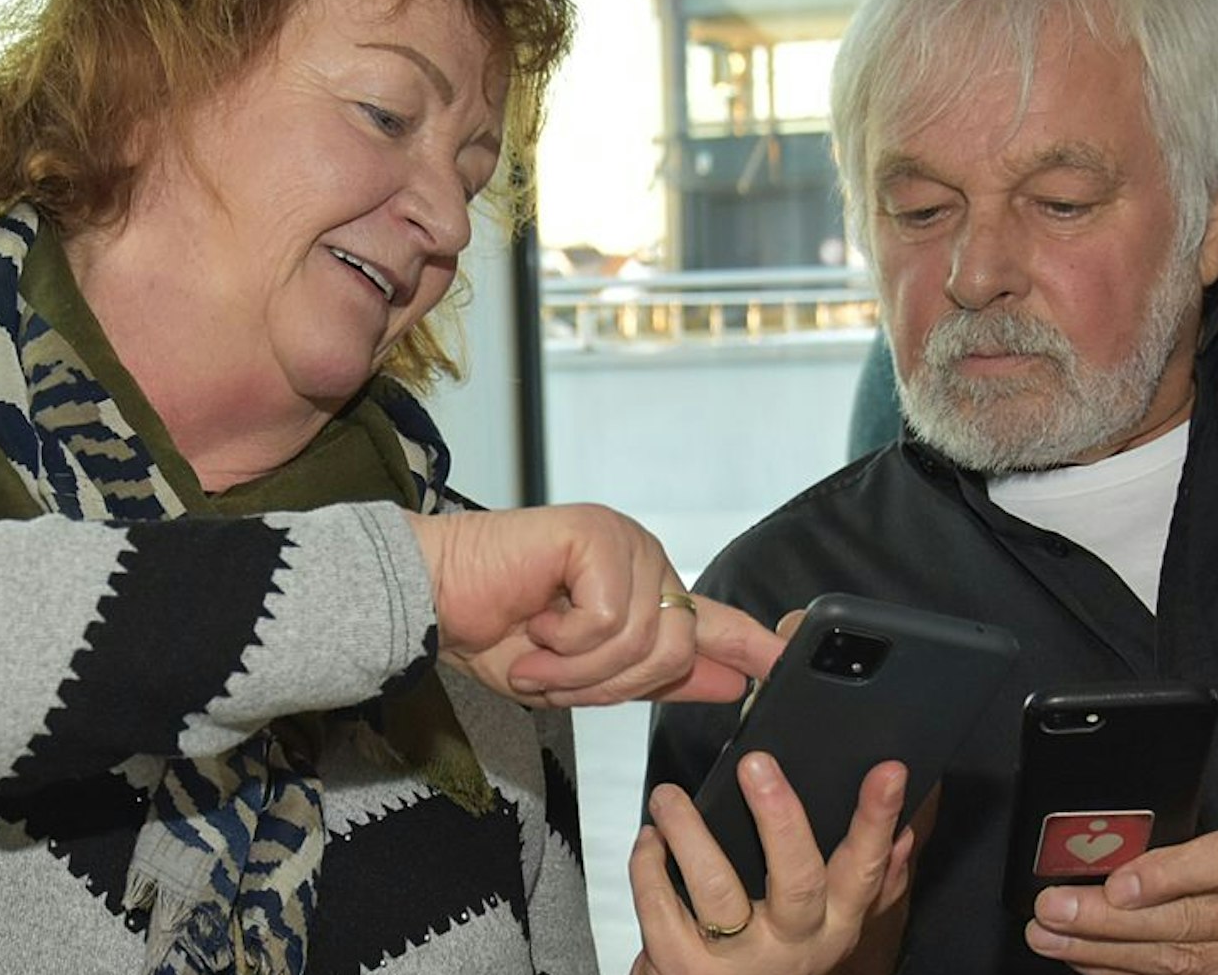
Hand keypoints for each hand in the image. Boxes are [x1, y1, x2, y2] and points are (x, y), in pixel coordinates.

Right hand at [405, 505, 784, 706]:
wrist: (429, 601)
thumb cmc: (493, 630)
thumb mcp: (581, 674)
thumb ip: (656, 676)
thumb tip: (735, 681)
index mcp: (643, 590)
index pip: (712, 618)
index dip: (752, 642)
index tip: (789, 659)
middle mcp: (642, 560)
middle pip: (676, 649)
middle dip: (608, 683)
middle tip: (551, 677)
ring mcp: (623, 542)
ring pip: (644, 641)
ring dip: (579, 668)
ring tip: (535, 653)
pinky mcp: (597, 534)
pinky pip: (611, 619)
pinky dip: (566, 639)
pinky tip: (536, 619)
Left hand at [628, 754, 915, 974]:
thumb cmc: (775, 960)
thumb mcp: (829, 930)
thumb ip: (869, 884)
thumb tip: (904, 836)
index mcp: (834, 926)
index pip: (863, 871)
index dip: (877, 821)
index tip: (889, 770)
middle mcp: (792, 946)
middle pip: (797, 881)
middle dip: (780, 818)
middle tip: (757, 763)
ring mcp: (736, 962)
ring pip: (717, 891)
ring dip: (690, 834)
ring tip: (669, 796)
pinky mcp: (682, 968)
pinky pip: (660, 910)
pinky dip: (648, 867)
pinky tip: (650, 838)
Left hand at [1024, 823, 1217, 974]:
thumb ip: (1211, 851)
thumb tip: (1122, 864)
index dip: (1169, 875)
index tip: (1115, 885)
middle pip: (1193, 924)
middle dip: (1110, 921)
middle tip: (1052, 912)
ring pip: (1185, 966)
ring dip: (1108, 955)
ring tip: (1054, 939)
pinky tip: (1091, 966)